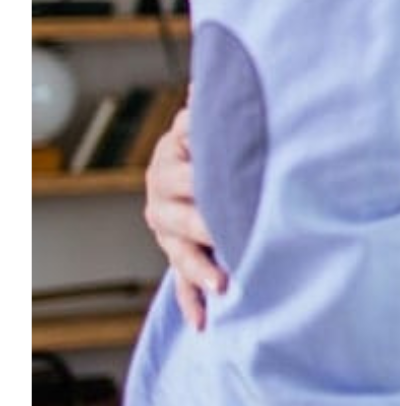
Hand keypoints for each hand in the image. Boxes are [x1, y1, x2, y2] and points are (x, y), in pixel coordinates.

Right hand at [142, 101, 228, 329]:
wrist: (194, 165)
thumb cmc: (214, 141)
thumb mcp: (208, 122)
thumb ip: (209, 110)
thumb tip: (205, 85)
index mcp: (171, 156)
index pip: (186, 162)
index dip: (203, 170)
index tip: (221, 177)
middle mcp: (162, 193)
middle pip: (181, 211)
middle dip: (207, 223)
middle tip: (232, 232)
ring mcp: (167, 227)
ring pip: (181, 250)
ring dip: (200, 269)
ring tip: (223, 283)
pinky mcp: (177, 253)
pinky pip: (182, 282)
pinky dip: (193, 302)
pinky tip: (206, 321)